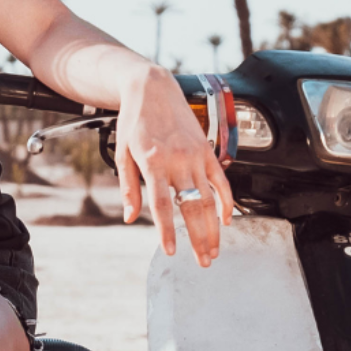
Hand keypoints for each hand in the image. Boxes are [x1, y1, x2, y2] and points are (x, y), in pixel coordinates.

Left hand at [115, 66, 234, 264]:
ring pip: (210, 199)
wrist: (153, 88)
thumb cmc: (134, 121)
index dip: (166, 230)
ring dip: (214, 228)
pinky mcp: (207, 150)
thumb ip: (128, 188)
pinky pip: (222, 180)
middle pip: (192, 207)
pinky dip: (227, 201)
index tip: (170, 251)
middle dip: (199, 238)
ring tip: (214, 250)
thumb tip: (130, 217)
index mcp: (153, 162)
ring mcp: (196, 155)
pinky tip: (227, 220)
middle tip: (203, 262)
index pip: (162, 205)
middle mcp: (178, 160)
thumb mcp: (123, 154)